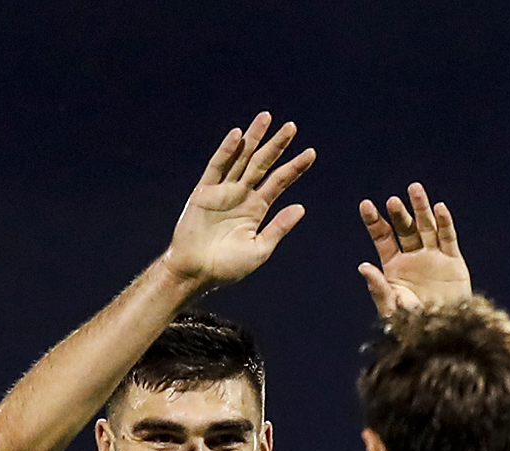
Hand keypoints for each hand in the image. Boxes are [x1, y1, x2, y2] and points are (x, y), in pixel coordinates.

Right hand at [162, 115, 314, 290]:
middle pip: (263, 164)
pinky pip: (217, 167)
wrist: (198, 272)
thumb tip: (302, 207)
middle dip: (277, 145)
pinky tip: (238, 136)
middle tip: (292, 126)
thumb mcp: (261, 248)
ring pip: (242, 158)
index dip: (295, 167)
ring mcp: (223, 191)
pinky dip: (227, 151)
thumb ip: (280, 226)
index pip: (280, 182)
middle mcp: (242, 195)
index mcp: (257, 209)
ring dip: (254, 138)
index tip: (311, 153)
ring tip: (267, 118)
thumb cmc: (229, 266)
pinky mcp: (204, 191)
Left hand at [358, 184, 470, 319]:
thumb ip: (378, 288)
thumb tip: (363, 266)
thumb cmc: (414, 326)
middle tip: (392, 201)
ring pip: (426, 227)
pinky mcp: (454, 264)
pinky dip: (444, 223)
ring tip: (415, 189)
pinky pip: (448, 239)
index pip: (382, 237)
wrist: (444, 336)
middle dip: (398, 214)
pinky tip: (439, 208)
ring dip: (421, 208)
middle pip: (405, 229)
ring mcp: (434, 258)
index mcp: (394, 266)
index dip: (374, 221)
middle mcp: (414, 257)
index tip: (366, 205)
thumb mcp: (391, 308)